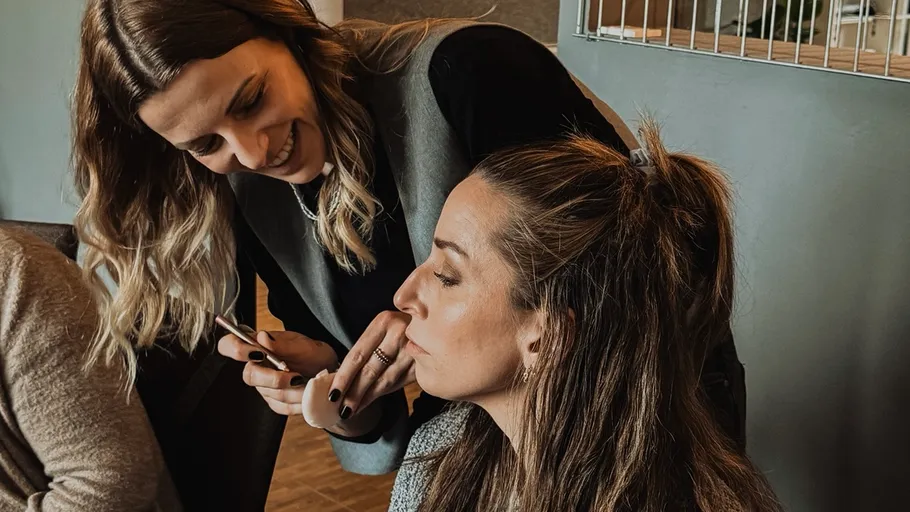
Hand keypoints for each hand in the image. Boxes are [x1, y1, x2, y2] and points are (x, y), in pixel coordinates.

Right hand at [218, 329, 337, 415]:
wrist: (329, 371)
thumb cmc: (314, 354)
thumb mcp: (304, 345)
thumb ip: (283, 344)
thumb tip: (262, 337)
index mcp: (258, 345)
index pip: (229, 345)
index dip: (237, 350)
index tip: (258, 353)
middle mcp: (256, 366)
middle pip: (249, 375)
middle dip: (274, 378)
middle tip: (296, 376)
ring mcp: (263, 386)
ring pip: (270, 393)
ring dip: (294, 391)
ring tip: (312, 383)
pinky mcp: (274, 402)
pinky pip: (281, 407)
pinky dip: (298, 402)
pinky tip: (310, 394)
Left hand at [329, 311, 415, 420]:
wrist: (436, 323)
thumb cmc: (400, 328)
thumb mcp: (383, 329)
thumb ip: (366, 350)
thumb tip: (340, 379)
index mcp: (383, 321)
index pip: (357, 354)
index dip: (343, 377)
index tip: (332, 394)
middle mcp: (400, 332)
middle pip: (371, 369)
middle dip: (354, 392)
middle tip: (342, 409)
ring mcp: (415, 349)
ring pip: (386, 380)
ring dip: (368, 397)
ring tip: (353, 409)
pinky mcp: (426, 363)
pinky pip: (400, 382)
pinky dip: (385, 392)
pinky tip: (373, 399)